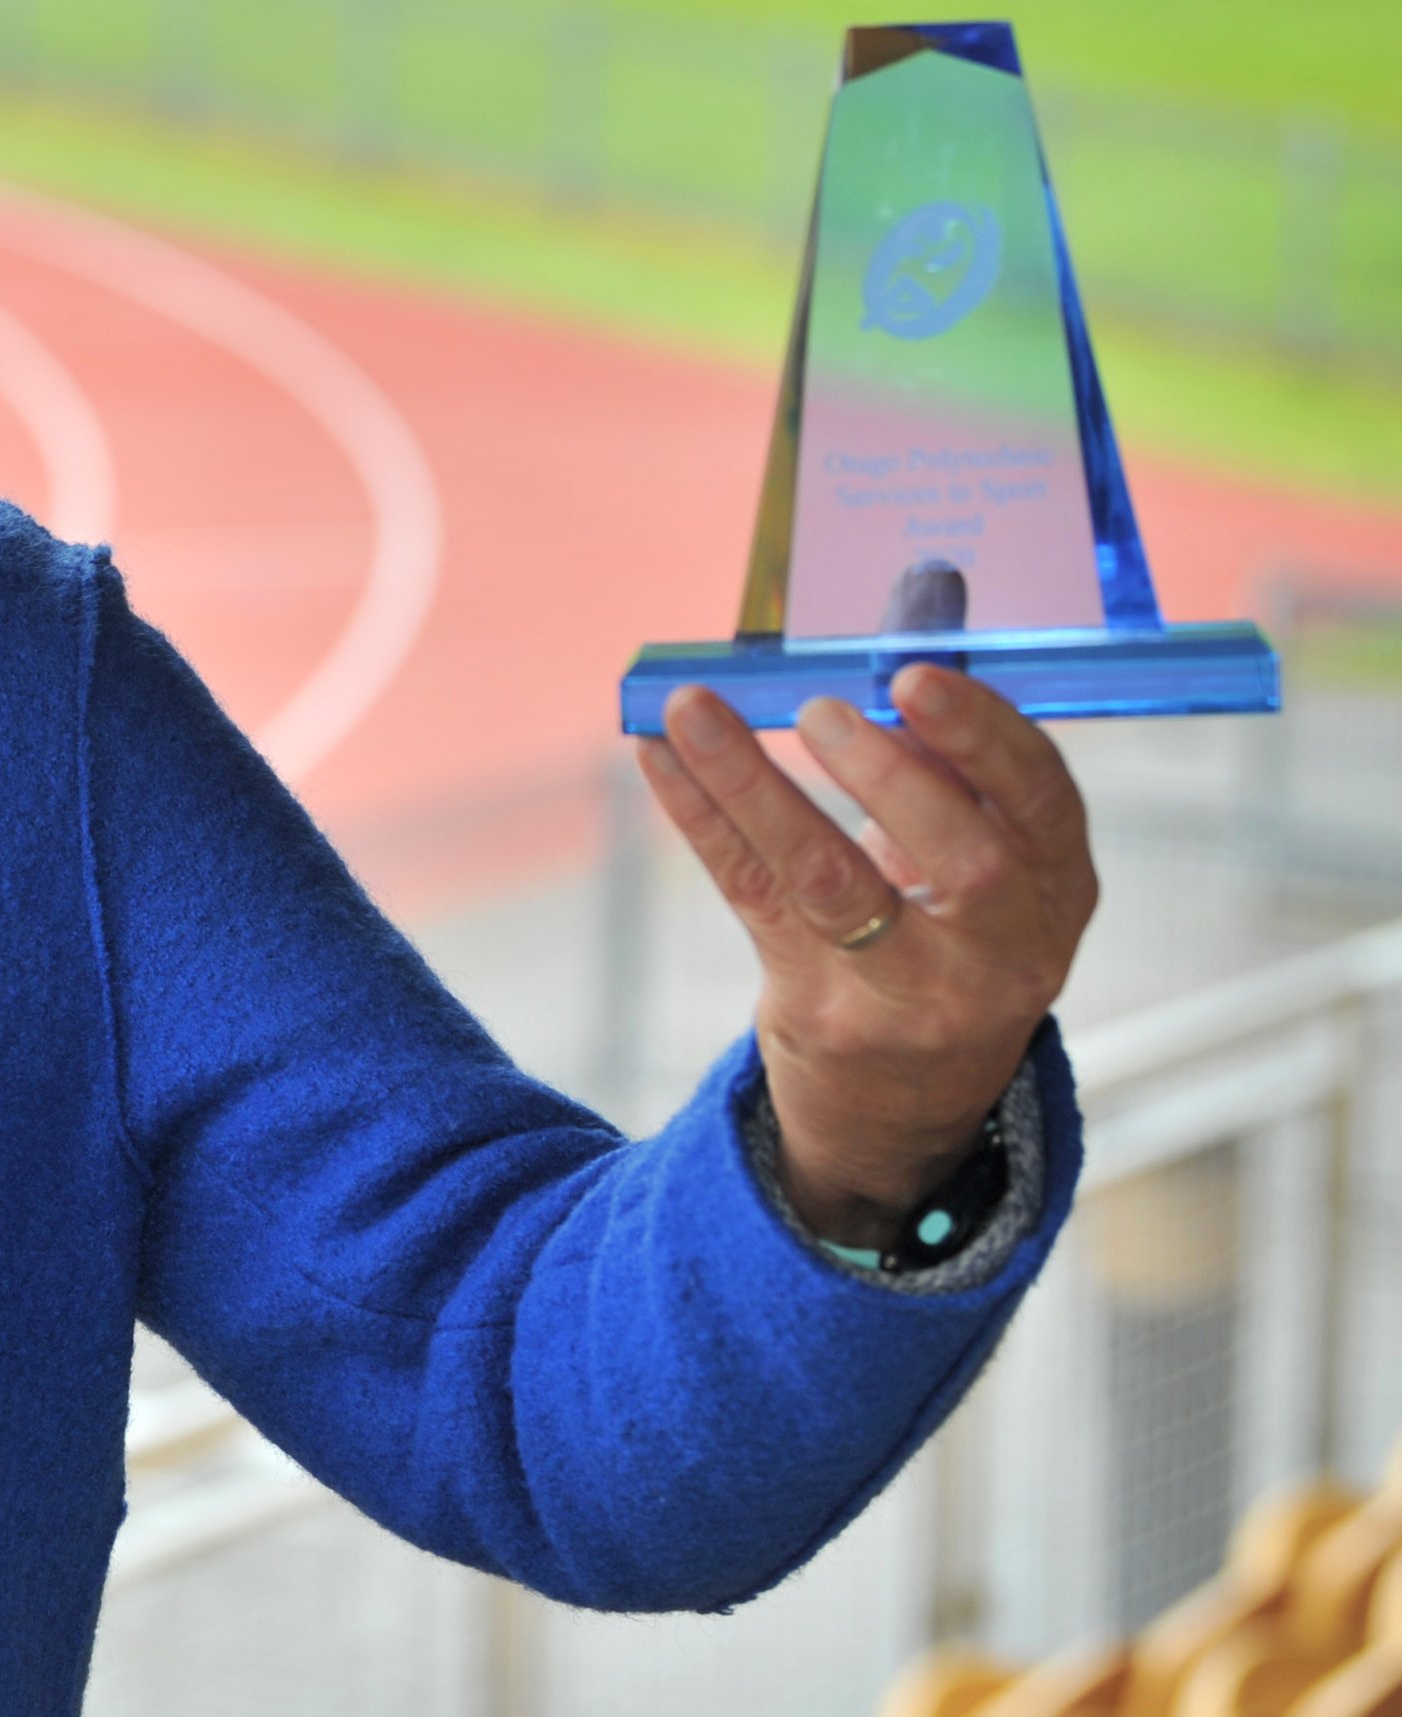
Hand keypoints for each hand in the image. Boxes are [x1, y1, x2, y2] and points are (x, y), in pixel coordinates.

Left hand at [638, 668, 1094, 1248]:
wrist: (905, 1106)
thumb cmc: (947, 939)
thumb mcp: (984, 865)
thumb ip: (953, 757)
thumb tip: (912, 610)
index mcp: (1058, 889)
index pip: (1042, 802)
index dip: (985, 736)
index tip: (917, 676)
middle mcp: (1003, 950)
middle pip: (963, 861)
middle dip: (892, 775)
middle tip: (824, 707)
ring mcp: (910, 993)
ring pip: (833, 884)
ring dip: (758, 786)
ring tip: (698, 711)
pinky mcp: (819, 1009)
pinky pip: (751, 897)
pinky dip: (700, 815)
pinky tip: (658, 754)